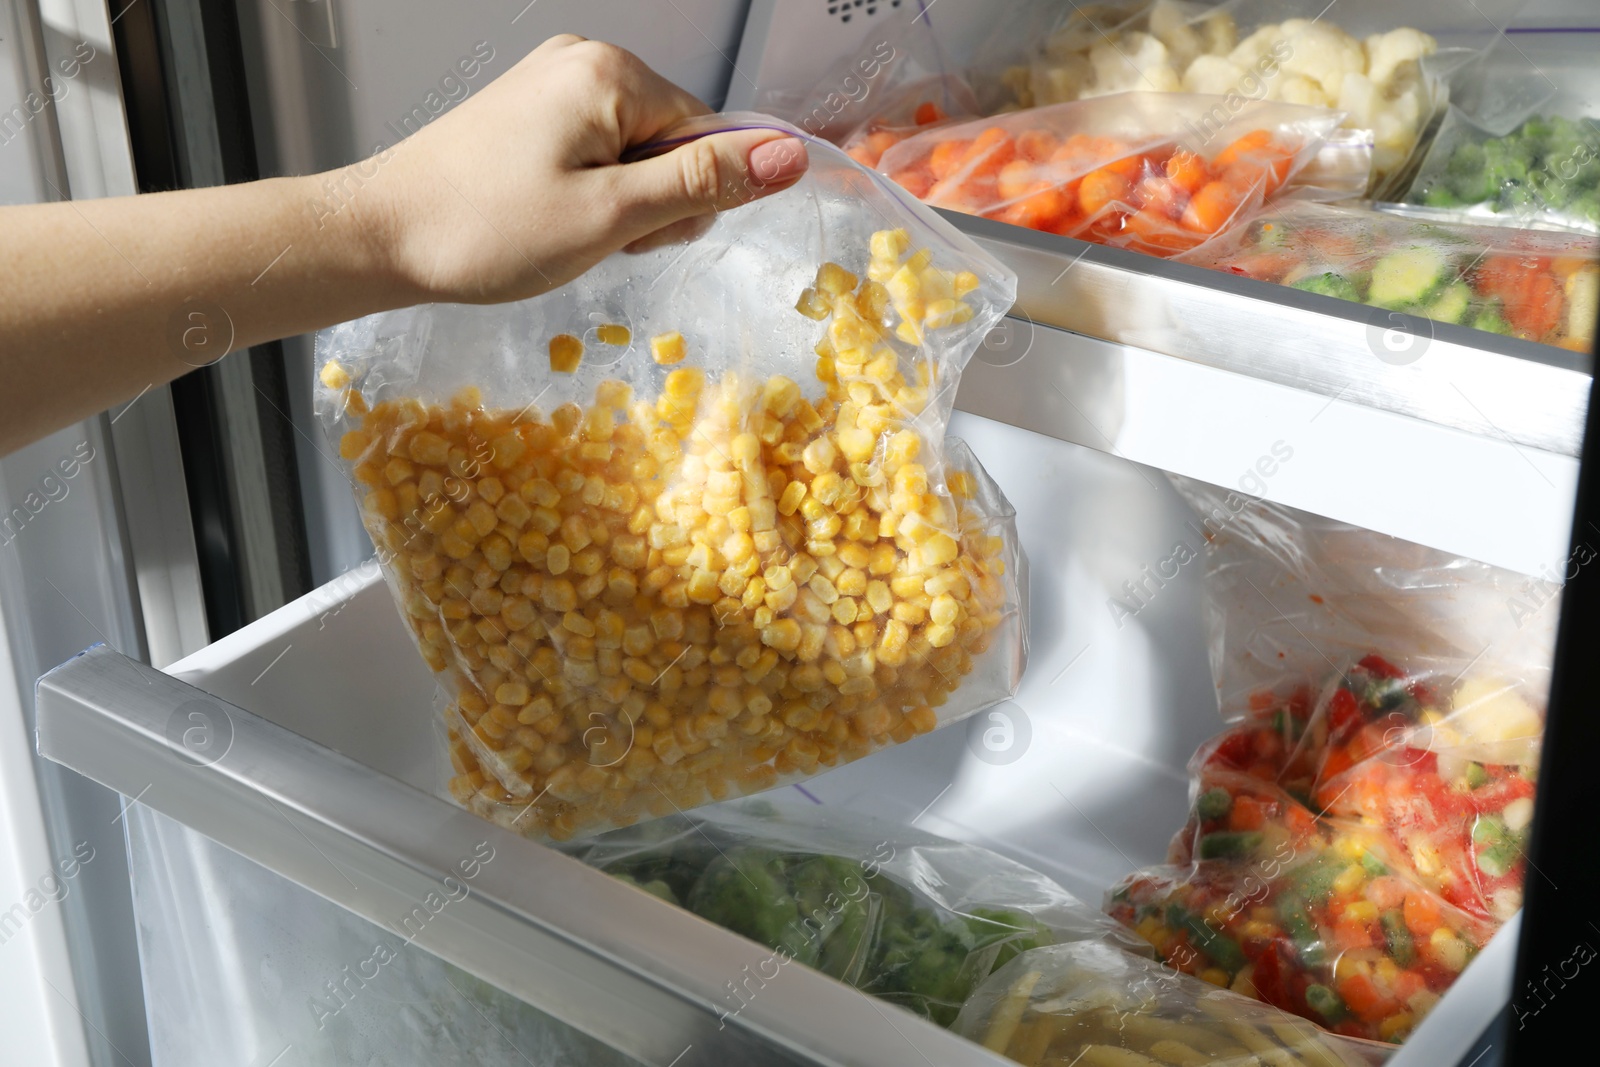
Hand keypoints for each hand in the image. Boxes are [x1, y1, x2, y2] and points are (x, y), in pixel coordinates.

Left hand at [367, 35, 808, 304]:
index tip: (633, 235)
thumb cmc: (484, 231)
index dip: (687, 201)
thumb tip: (789, 156)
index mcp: (610, 73)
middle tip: (591, 236)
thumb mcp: (610, 218)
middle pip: (673, 141)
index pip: (706, 136)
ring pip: (635, 153)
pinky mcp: (530, 109)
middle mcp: (584, 60)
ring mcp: (552, 81)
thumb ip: (703, 184)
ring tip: (562, 229)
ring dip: (620, 204)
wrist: (379, 236)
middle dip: (651, 202)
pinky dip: (589, 193)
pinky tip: (549, 216)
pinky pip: (596, 151)